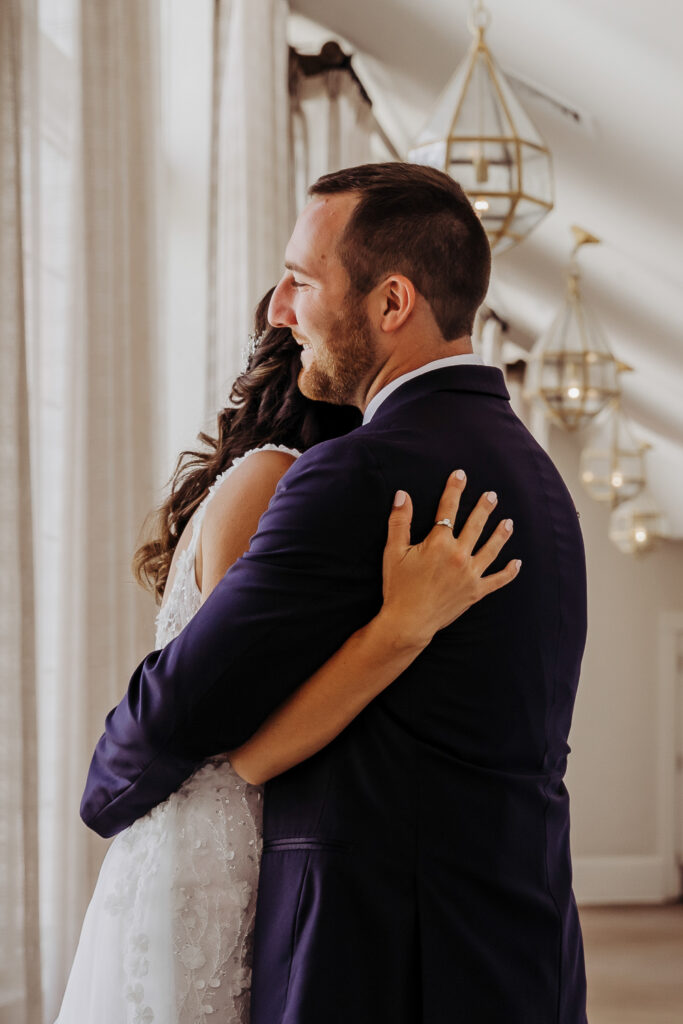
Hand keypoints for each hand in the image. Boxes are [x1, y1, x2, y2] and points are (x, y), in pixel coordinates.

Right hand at [379, 470, 520, 648]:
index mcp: (439, 543)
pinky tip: (518, 563)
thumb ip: (399, 521)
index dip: (454, 489)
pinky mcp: (475, 593)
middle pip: (475, 525)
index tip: (461, 475)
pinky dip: (508, 572)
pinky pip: (497, 580)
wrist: (408, 623)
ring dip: (501, 534)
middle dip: (484, 507)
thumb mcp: (393, 552)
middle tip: (492, 495)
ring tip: (509, 522)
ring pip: (491, 549)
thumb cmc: (398, 587)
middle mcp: (459, 556)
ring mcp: (470, 575)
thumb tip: (402, 495)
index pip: (448, 509)